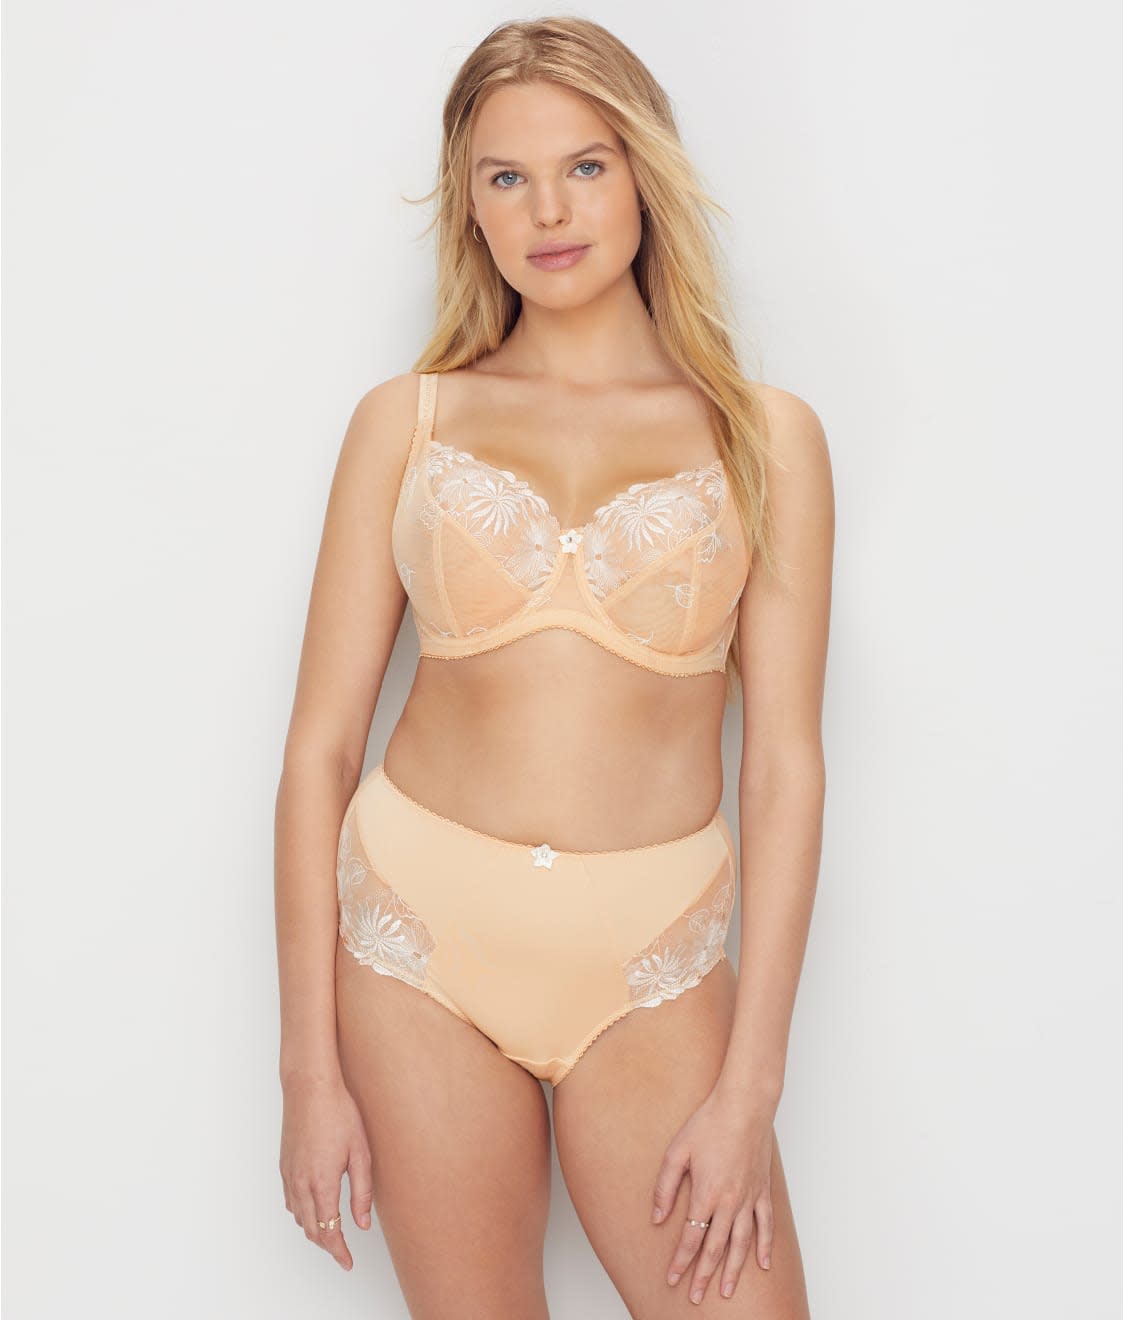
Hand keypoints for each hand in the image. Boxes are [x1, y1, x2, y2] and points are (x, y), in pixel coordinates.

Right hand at [280, 1073, 373, 1270]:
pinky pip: (290, 1200)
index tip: (348, 1262)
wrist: (310, 1088)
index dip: (338, 1251)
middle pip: (311, 1229)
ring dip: (313, 1229)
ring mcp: (289, 1174)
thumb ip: (362, 1191)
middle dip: (327, 1244)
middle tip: (343, 1252)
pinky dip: (301, 1213)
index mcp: (322, 1183)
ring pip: (298, 1217)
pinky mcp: (284, 1165)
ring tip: (331, 1232)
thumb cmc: (339, 1113)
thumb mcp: (361, 1152)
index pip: (328, 1231)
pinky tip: (312, 1209)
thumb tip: (362, 1222)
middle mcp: (301, 1183)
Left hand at [650, 1086, 774, 1302]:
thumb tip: (657, 1216)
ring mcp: (749, 1197)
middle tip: (696, 1297)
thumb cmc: (709, 1123)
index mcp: (706, 1193)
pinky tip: (763, 1264)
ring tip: (727, 1291)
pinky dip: (765, 1246)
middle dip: (704, 1274)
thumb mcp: (677, 1151)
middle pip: (716, 1247)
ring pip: (742, 1243)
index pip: (690, 1237)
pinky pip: (766, 1225)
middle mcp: (730, 1202)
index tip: (673, 1279)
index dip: (681, 1261)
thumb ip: (665, 1186)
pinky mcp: (763, 1190)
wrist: (744, 1106)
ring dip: (734, 1270)